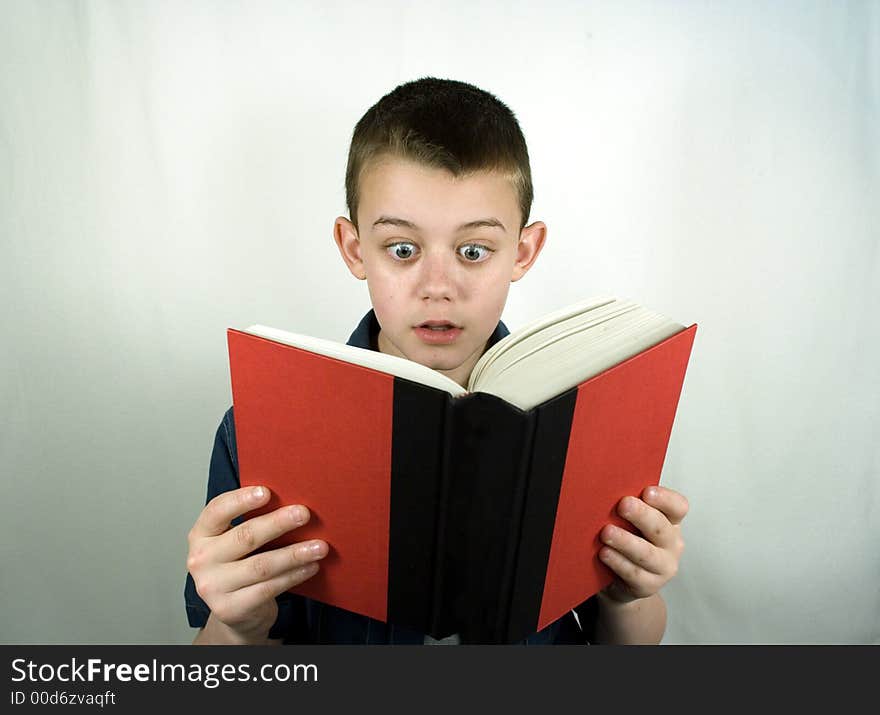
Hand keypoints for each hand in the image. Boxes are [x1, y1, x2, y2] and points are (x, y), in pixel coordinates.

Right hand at [186, 486, 327, 642]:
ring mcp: (213, 587)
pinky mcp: (230, 609)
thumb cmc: (239, 564)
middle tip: (304, 514)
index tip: (267, 492)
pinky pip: (269, 588)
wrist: (234, 611)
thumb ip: (251, 520)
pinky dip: (294, 576)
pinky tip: (311, 567)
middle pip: (245, 537)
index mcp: (201, 534)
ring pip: (262, 566)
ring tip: (319, 546)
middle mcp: (201, 560)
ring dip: (294, 554)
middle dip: (278, 523)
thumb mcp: (235, 540)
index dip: (241, 500)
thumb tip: (290, 500)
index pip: (217, 511)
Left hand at [598, 485, 687, 604]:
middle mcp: (672, 543)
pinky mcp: (649, 585)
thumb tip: (605, 490)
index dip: (665, 499)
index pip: (677, 506)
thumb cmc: (627, 539)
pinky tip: (605, 553)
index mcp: (670, 521)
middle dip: (641, 515)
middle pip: (660, 527)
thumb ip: (628, 506)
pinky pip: (633, 573)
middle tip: (623, 505)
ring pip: (646, 553)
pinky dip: (618, 562)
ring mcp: (663, 566)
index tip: (647, 492)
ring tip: (606, 532)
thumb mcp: (630, 520)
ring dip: (626, 541)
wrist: (621, 579)